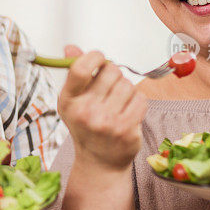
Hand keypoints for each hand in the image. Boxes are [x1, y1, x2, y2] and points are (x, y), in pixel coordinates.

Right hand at [57, 46, 147, 171]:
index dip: (94, 57)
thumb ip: (74, 73)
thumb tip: (70, 47)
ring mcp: (106, 122)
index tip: (99, 59)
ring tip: (118, 103)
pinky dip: (137, 102)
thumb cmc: (86, 126)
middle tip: (110, 88)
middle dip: (114, 74)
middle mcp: (85, 112)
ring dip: (126, 90)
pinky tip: (128, 112)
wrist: (99, 161)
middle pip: (111, 71)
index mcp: (69, 101)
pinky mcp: (126, 129)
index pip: (80, 68)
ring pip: (128, 84)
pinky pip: (141, 99)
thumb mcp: (74, 100)